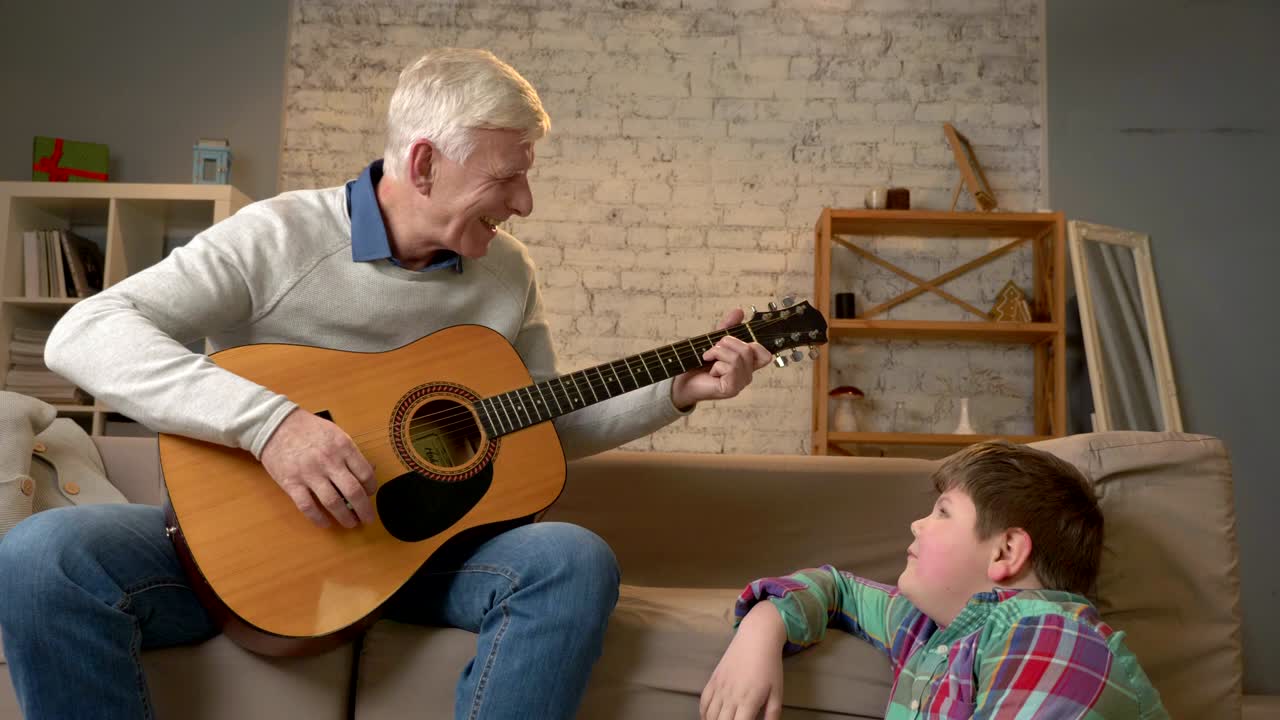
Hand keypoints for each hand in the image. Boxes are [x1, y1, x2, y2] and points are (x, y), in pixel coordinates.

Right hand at [260, 408, 376, 528]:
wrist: (275, 425)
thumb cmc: (309, 428)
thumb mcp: (336, 433)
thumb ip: (352, 453)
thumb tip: (370, 470)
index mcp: (343, 447)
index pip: (365, 474)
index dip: (371, 488)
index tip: (370, 494)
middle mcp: (329, 461)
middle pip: (353, 492)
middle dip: (364, 509)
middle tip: (367, 518)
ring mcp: (309, 473)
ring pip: (333, 503)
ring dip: (345, 517)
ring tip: (351, 523)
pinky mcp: (292, 483)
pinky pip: (308, 507)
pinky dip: (318, 519)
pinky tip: (326, 523)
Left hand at [671, 309, 771, 410]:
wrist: (683, 380)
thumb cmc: (698, 364)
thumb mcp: (715, 341)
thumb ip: (728, 327)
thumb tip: (739, 311)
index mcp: (747, 364)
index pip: (765, 353)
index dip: (754, 343)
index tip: (733, 339)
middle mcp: (747, 374)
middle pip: (748, 349)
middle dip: (726, 343)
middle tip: (712, 350)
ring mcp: (741, 383)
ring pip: (738, 357)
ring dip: (718, 353)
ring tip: (708, 359)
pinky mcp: (732, 388)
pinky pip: (730, 367)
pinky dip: (716, 365)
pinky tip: (711, 372)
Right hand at [700, 603, 786, 719]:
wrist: (756, 640)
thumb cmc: (769, 667)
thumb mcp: (777, 692)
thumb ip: (773, 714)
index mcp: (748, 701)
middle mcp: (731, 696)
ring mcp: (719, 688)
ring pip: (709, 715)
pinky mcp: (713, 680)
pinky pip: (703, 702)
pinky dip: (703, 714)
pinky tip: (708, 718)